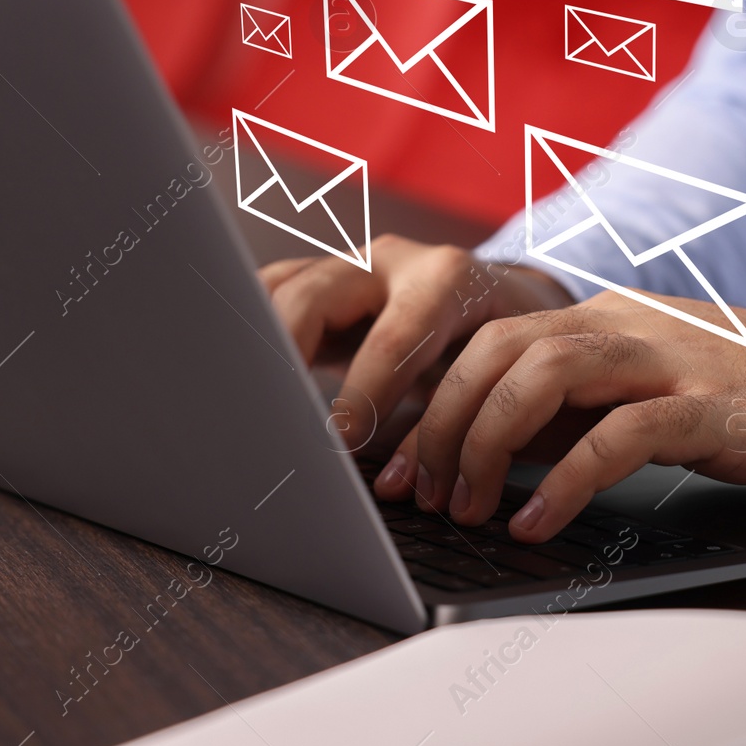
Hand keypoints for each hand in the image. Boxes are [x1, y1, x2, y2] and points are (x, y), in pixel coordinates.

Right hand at [260, 236, 574, 450]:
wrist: (509, 299)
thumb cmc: (505, 348)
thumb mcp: (493, 380)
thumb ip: (443, 427)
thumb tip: (393, 485)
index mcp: (447, 280)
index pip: (395, 335)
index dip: (363, 390)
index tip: (338, 440)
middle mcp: (392, 260)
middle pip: (316, 295)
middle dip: (286, 356)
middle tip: (270, 416)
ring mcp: (351, 264)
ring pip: (281, 287)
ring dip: (255, 339)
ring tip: (237, 394)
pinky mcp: (322, 279)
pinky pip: (270, 293)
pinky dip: (251, 329)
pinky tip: (236, 372)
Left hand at [374, 288, 745, 542]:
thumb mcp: (653, 390)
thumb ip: (582, 406)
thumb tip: (498, 448)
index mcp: (606, 317)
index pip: (489, 337)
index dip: (430, 396)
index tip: (399, 460)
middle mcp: (627, 324)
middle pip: (499, 350)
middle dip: (440, 422)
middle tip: (418, 490)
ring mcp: (672, 359)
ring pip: (544, 376)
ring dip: (487, 444)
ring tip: (465, 506)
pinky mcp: (716, 405)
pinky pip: (620, 436)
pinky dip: (565, 481)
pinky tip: (536, 522)